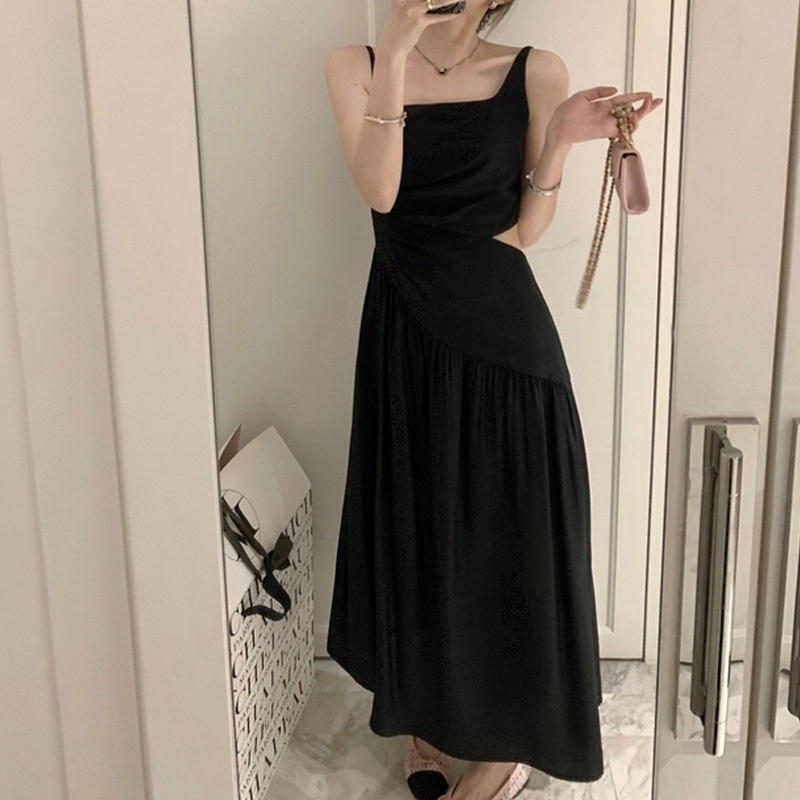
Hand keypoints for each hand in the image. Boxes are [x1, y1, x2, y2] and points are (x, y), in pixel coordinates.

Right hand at [378, 0, 461, 56]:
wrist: (392, 47)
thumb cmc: (398, 30)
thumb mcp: (401, 9)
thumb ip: (411, 1)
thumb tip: (429, 1)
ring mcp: (412, 9)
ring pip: (436, 0)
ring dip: (450, 0)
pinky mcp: (419, 21)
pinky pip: (437, 16)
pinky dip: (448, 14)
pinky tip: (456, 13)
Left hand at [547, 86, 664, 146]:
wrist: (557, 127)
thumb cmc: (566, 112)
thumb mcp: (583, 95)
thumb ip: (599, 91)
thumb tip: (615, 89)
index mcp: (604, 105)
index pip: (625, 100)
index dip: (637, 97)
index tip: (650, 94)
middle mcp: (608, 115)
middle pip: (631, 112)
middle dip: (645, 107)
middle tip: (656, 101)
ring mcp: (607, 124)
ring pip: (629, 122)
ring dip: (641, 115)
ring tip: (649, 105)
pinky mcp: (604, 132)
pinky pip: (621, 130)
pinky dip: (630, 126)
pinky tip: (637, 118)